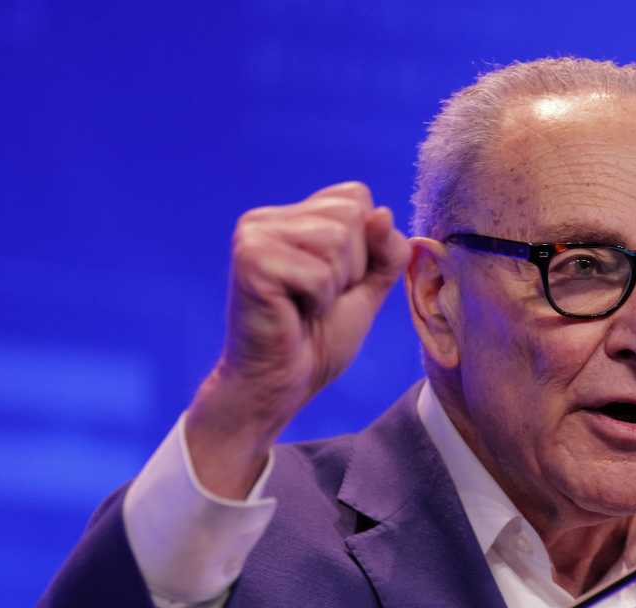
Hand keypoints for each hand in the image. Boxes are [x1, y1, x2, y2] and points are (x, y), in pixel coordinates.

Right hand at [187, 182, 412, 497]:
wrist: (280, 383)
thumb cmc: (318, 339)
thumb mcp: (368, 288)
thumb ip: (384, 250)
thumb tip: (382, 213)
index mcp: (290, 216)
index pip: (356, 196)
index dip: (365, 246)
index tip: (336, 282)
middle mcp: (265, 218)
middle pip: (351, 216)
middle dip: (353, 267)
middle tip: (317, 298)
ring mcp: (254, 236)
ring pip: (338, 241)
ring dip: (335, 285)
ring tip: (306, 305)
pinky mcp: (250, 261)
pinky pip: (320, 273)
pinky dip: (319, 301)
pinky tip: (292, 313)